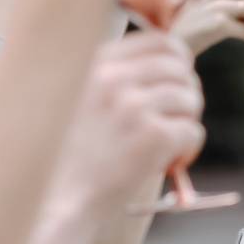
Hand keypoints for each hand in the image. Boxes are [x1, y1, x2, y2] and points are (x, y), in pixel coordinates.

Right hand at [51, 33, 206, 219]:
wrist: (51, 202)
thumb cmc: (58, 158)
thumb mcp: (67, 98)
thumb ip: (102, 77)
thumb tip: (153, 69)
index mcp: (95, 63)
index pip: (160, 41)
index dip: (177, 61)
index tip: (174, 82)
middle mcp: (115, 78)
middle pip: (180, 68)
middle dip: (185, 93)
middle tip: (173, 119)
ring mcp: (135, 106)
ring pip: (190, 99)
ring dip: (185, 122)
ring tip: (165, 145)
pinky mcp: (153, 137)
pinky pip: (192, 131)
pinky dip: (187, 149)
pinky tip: (166, 163)